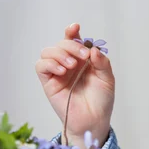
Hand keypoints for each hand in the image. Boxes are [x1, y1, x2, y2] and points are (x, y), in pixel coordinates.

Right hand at [35, 23, 114, 147]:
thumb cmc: (101, 100)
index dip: (72, 32)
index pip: (74, 40)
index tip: (75, 27)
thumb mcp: (107, 79)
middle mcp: (68, 63)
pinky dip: (49, 64)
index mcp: (82, 60)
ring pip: (48, 51)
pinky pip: (41, 66)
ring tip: (71, 66)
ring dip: (59, 54)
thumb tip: (93, 49)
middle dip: (71, 45)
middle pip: (61, 43)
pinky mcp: (49, 83)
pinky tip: (62, 71)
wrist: (94, 120)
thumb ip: (102, 63)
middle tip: (82, 56)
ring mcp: (57, 73)